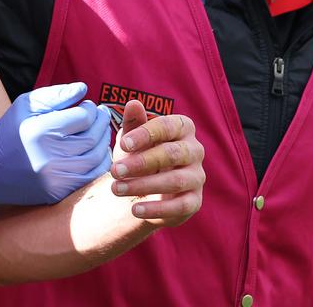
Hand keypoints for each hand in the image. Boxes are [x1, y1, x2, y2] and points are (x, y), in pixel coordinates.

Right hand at [0, 82, 111, 210]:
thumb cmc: (9, 132)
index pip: (82, 117)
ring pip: (96, 157)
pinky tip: (96, 151)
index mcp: (40, 130)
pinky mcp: (58, 192)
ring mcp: (55, 178)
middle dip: (102, 122)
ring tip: (101, 131)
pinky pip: (90, 176)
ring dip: (104, 142)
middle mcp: (49, 155)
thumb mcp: (25, 105)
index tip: (87, 106)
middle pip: (92, 137)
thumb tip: (83, 89)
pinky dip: (99, 162)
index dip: (90, 109)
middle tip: (101, 115)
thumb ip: (54, 95)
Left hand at [107, 100, 204, 225]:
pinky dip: (157, 209)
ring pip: (176, 180)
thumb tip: (133, 103)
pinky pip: (181, 206)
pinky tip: (134, 210)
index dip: (145, 134)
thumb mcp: (131, 139)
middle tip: (114, 170)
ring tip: (117, 189)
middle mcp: (194, 150)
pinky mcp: (194, 201)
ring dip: (144, 185)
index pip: (167, 126)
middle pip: (172, 154)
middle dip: (141, 162)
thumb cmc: (137, 155)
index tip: (123, 144)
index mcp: (182, 128)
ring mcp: (197, 177)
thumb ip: (133, 123)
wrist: (140, 188)